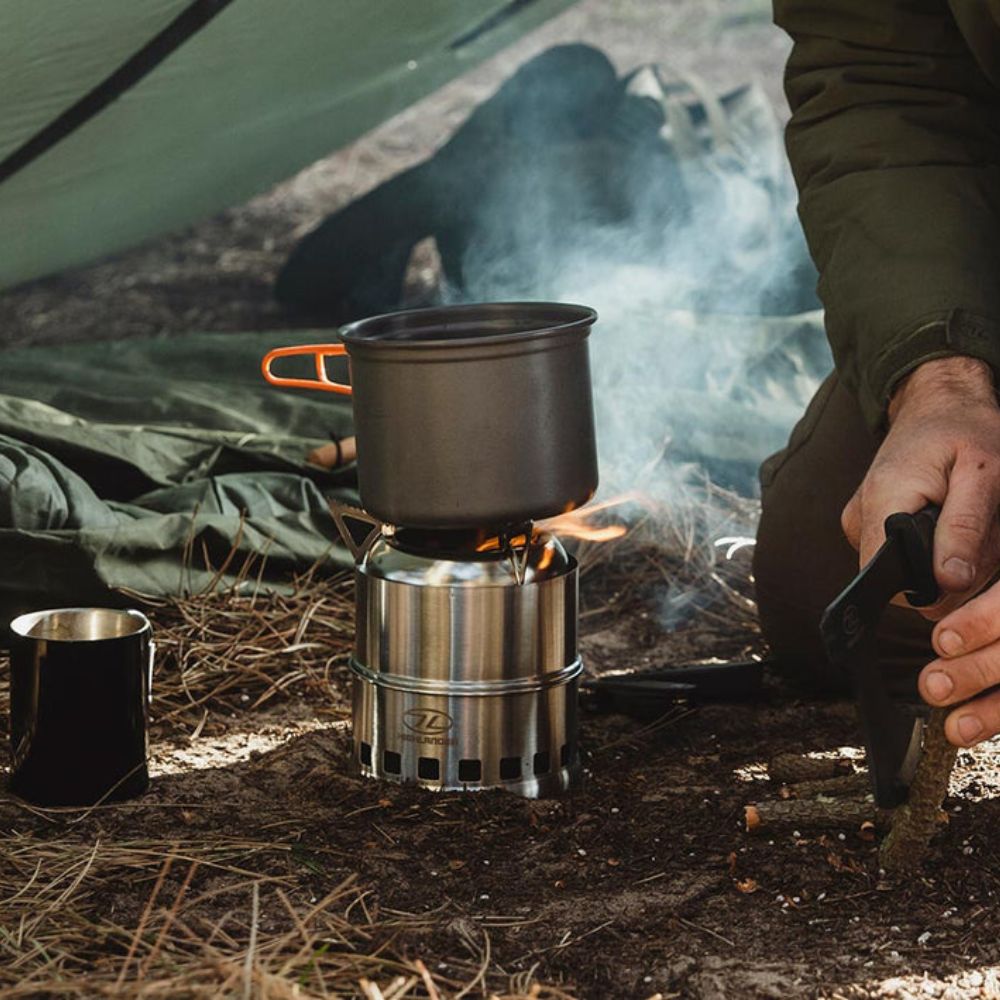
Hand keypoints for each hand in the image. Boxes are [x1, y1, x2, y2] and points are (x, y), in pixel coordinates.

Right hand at [841, 356, 999, 745]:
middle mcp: (860, 518)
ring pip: (899, 573)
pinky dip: (927, 552)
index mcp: (884, 502)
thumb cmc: (969, 429)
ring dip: (938, 566)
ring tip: (970, 528)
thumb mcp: (986, 473)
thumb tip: (947, 584)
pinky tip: (950, 526)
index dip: (932, 594)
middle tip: (983, 547)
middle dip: (944, 580)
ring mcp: (859, 521)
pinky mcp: (867, 522)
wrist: (939, 397)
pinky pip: (896, 556)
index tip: (969, 581)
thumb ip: (965, 529)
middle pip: (897, 584)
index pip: (889, 580)